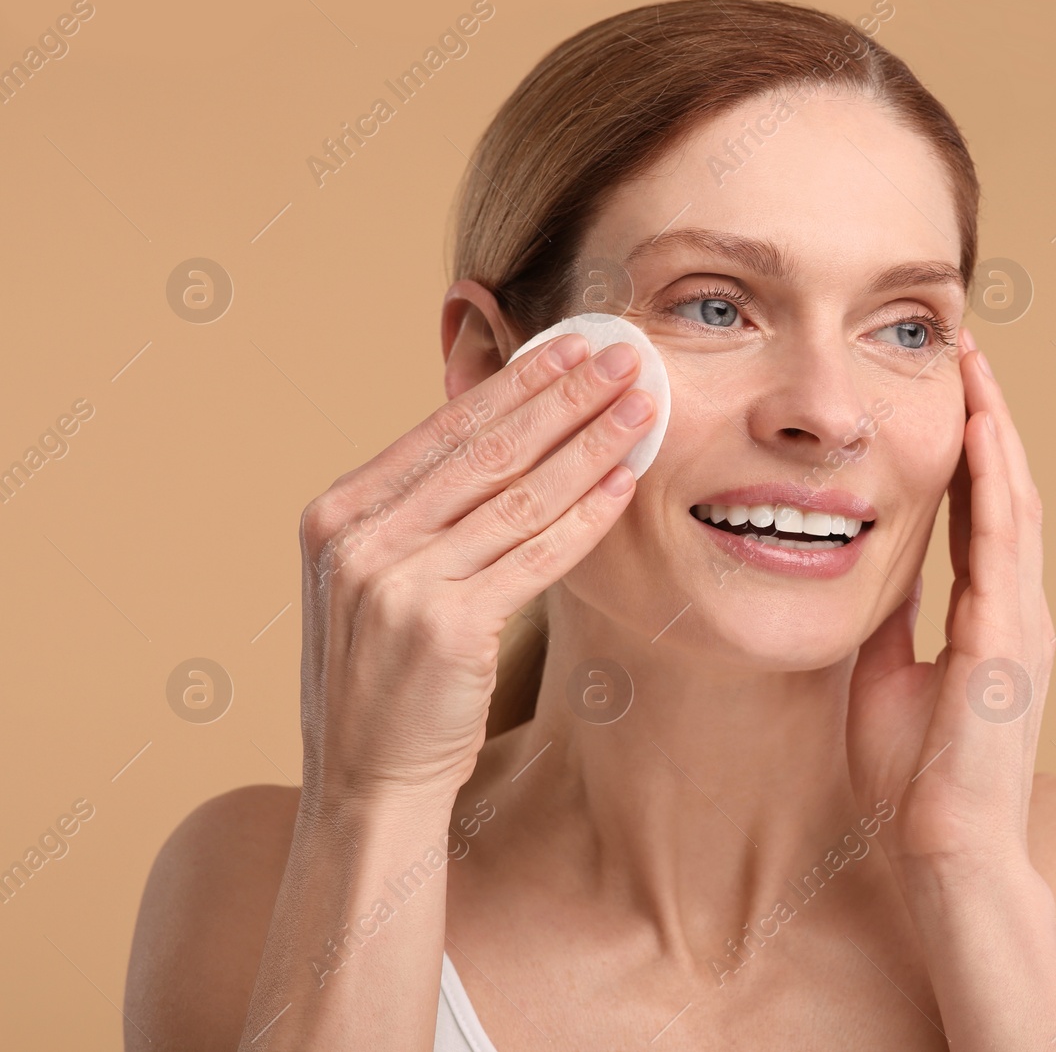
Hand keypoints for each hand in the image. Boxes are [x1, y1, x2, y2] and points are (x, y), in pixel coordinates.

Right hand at [295, 333, 657, 803]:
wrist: (366, 783)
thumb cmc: (386, 678)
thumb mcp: (375, 580)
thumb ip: (418, 512)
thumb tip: (502, 434)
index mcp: (338, 515)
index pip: (443, 430)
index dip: (516, 384)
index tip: (571, 348)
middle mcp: (360, 540)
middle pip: (484, 450)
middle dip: (563, 398)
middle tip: (622, 357)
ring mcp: (397, 583)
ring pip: (517, 497)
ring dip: (590, 445)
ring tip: (641, 409)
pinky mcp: (445, 628)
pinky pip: (534, 557)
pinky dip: (586, 517)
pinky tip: (625, 483)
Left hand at [846, 327, 1052, 874]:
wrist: (946, 850)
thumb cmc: (916, 778)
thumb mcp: (888, 677)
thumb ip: (894, 620)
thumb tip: (873, 572)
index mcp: (991, 618)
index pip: (983, 512)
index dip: (968, 447)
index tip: (948, 387)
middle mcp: (1017, 608)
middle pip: (1006, 489)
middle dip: (985, 415)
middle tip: (966, 347)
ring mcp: (1022, 622)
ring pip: (1013, 501)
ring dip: (993, 429)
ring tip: (974, 365)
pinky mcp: (1010, 640)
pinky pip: (1004, 543)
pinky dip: (995, 482)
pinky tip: (980, 432)